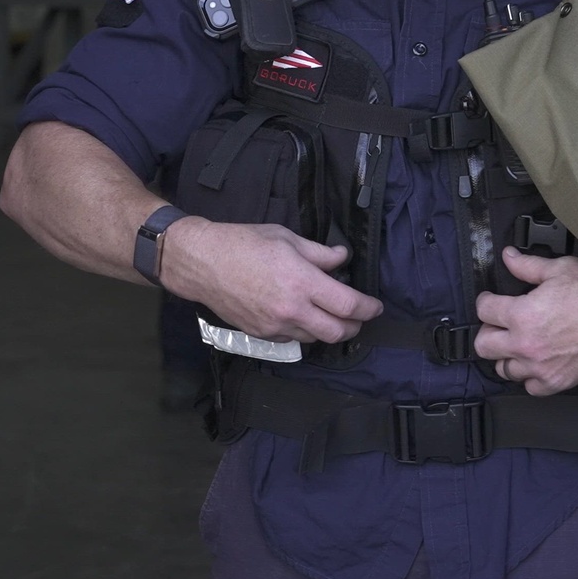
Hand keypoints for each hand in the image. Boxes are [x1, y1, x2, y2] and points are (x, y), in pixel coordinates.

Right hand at [162, 219, 382, 344]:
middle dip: (354, 326)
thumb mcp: (287, 238)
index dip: (368, 308)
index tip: (375, 306)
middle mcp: (292, 309)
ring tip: (331, 315)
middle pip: (337, 332)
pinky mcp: (262, 334)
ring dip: (329, 330)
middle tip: (359, 316)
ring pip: (316, 339)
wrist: (203, 263)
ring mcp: (276, 326)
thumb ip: (320, 253)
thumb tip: (342, 259)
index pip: (348, 305)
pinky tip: (304, 316)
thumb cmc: (243, 243)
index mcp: (302, 282)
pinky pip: (293, 339)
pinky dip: (305, 331)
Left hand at [473, 250, 577, 395]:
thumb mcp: (559, 269)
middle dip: (488, 331)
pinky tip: (537, 363)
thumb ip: (528, 266)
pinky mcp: (555, 381)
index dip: (486, 300)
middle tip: (500, 324)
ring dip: (507, 355)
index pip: (483, 310)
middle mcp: (525, 344)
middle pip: (483, 345)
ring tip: (519, 343)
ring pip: (503, 369)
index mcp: (522, 315)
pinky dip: (529, 376)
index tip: (491, 300)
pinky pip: (529, 386)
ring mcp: (539, 367)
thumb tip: (508, 257)